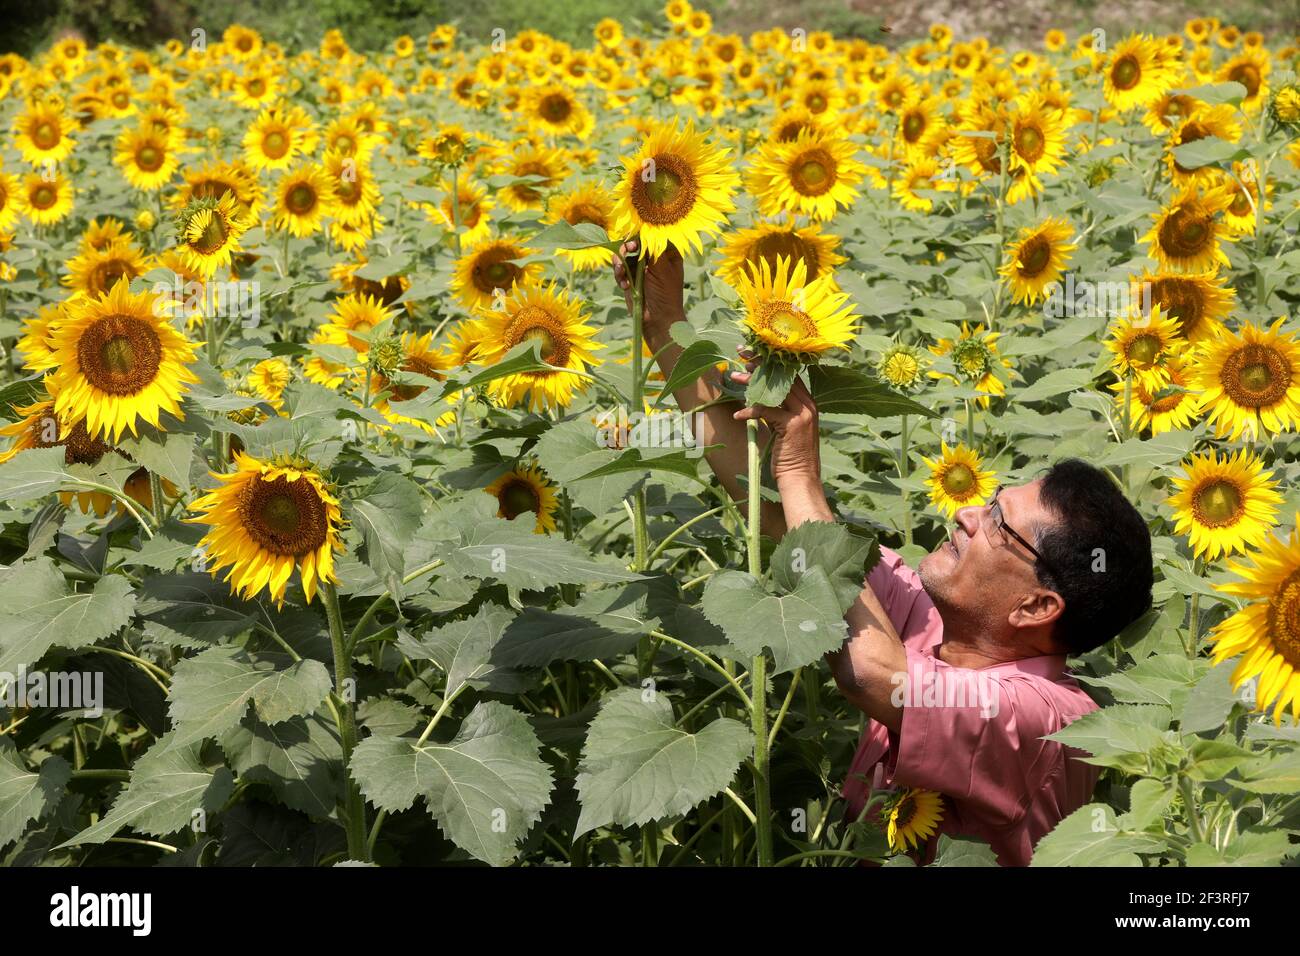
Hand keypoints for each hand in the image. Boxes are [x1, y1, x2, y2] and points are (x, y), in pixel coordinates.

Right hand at [612, 239, 684, 340]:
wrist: (657, 320)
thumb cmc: (665, 294)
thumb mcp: (662, 268)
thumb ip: (653, 248)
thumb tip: (646, 229)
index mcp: (667, 254)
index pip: (652, 236)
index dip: (641, 236)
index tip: (635, 242)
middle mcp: (653, 259)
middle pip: (635, 244)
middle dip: (627, 248)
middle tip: (624, 253)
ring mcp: (641, 270)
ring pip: (624, 257)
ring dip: (620, 263)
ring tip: (621, 272)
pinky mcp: (630, 280)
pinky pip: (619, 270)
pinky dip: (619, 275)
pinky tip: (625, 285)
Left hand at [730, 350, 822, 484]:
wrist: (801, 479)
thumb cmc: (790, 457)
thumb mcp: (786, 429)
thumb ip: (777, 412)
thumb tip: (758, 399)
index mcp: (808, 404)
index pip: (790, 375)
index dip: (771, 363)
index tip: (754, 353)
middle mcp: (807, 406)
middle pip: (782, 376)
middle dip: (760, 363)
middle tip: (741, 353)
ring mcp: (801, 415)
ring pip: (773, 390)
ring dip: (751, 382)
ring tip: (734, 376)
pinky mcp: (791, 425)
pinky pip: (766, 411)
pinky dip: (750, 411)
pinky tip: (737, 415)